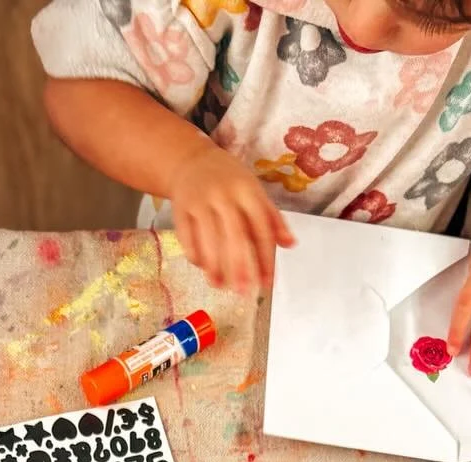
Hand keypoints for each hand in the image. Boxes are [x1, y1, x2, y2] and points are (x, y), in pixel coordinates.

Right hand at [169, 143, 292, 293]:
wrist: (192, 160)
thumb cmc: (229, 181)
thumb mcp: (254, 191)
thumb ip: (272, 218)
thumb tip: (290, 244)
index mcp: (247, 190)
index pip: (261, 228)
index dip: (265, 257)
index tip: (267, 282)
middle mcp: (224, 194)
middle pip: (235, 236)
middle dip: (241, 267)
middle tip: (244, 292)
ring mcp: (200, 201)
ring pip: (208, 239)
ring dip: (214, 267)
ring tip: (220, 286)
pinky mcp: (180, 208)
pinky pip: (187, 237)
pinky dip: (195, 255)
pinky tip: (203, 268)